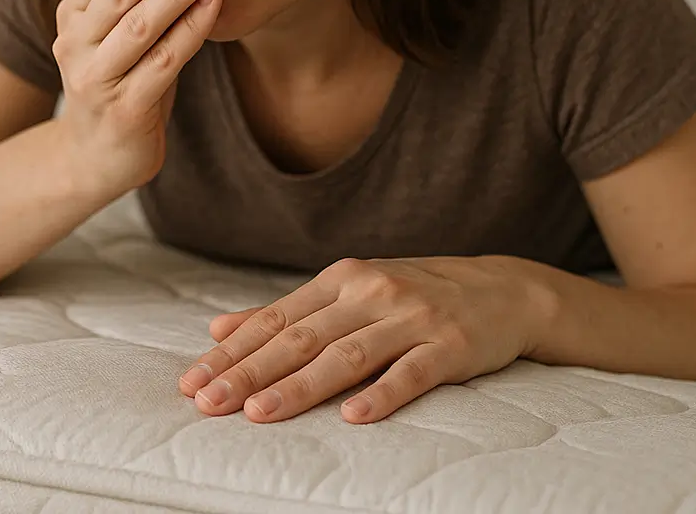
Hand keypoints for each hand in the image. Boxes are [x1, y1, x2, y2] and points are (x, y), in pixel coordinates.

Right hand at [53, 0, 223, 198]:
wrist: (96, 157)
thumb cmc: (120, 78)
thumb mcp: (118, 24)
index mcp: (74, 14)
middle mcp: (76, 42)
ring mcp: (96, 78)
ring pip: (141, 24)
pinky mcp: (123, 110)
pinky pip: (162, 62)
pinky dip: (191, 30)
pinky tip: (215, 3)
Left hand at [178, 255, 543, 423]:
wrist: (501, 289)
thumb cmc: (413, 294)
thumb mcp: (350, 292)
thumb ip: (289, 312)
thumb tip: (220, 327)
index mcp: (341, 278)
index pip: (275, 319)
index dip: (232, 350)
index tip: (193, 379)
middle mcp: (370, 291)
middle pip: (300, 337)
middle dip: (249, 371)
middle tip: (208, 402)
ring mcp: (411, 316)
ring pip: (346, 354)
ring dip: (300, 385)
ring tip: (260, 413)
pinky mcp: (450, 345)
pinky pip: (412, 373)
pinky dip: (381, 393)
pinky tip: (353, 417)